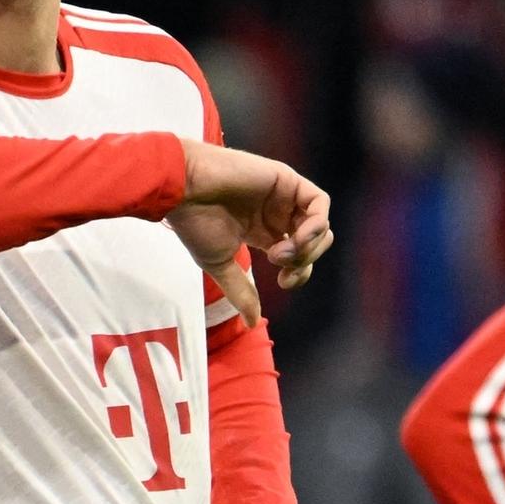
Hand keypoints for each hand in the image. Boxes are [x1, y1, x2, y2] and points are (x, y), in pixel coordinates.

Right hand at [170, 140, 335, 325]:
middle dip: (304, 261)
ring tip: (282, 251)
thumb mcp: (219, 264)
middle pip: (313, 243)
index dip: (298, 273)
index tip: (281, 281)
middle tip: (281, 265)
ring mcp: (283, 197)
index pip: (297, 257)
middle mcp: (276, 215)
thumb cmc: (195, 223)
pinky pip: (319, 203)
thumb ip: (240, 291)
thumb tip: (252, 323)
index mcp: (262, 233)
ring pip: (320, 225)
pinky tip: (296, 237)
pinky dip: (316, 223)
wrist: (184, 190)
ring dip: (308, 245)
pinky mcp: (287, 180)